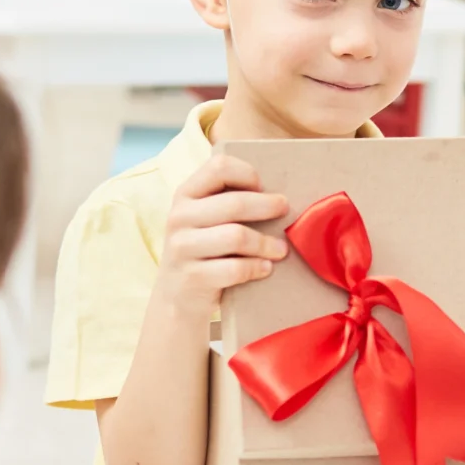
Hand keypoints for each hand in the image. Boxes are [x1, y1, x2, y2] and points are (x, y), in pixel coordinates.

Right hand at [152, 153, 290, 325]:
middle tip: (286, 211)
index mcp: (186, 194)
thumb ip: (229, 202)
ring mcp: (181, 248)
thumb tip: (278, 194)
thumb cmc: (205, 250)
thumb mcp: (206, 220)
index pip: (219, 167)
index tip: (263, 187)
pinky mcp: (191, 277)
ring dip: (266, 243)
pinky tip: (266, 268)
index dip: (247, 173)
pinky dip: (256, 267)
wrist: (179, 298)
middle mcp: (179, 217)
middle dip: (267, 206)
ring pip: (236, 237)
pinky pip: (234, 268)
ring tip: (281, 249)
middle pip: (234, 203)